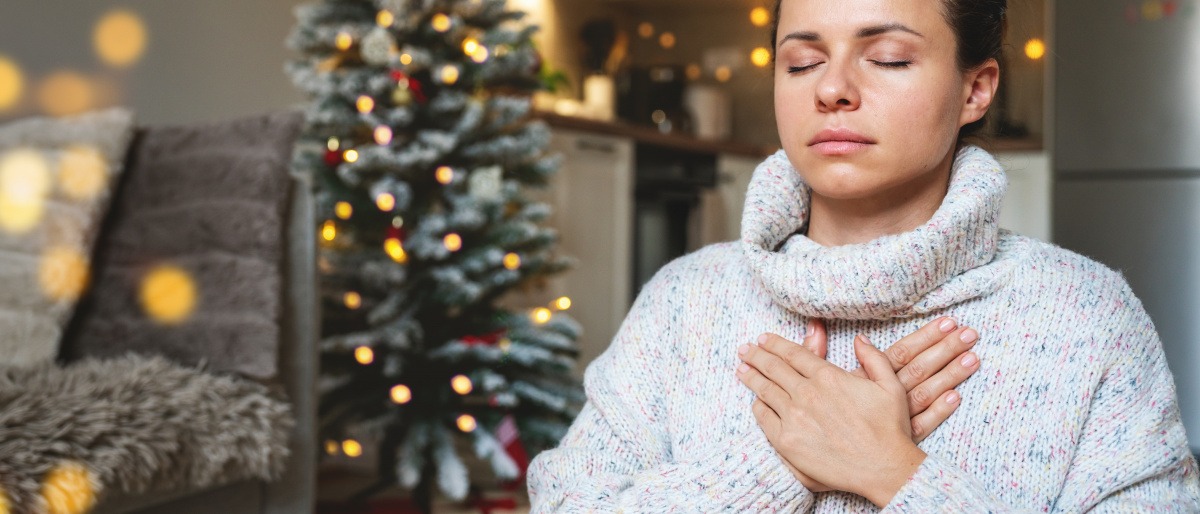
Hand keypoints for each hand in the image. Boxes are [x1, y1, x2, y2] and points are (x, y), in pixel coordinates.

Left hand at [737, 333, 925, 506]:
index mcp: (829, 377)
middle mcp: (807, 393)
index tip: (764, 338)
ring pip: (765, 390)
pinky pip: (764, 417)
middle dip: (756, 355)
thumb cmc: (889, 429)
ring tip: (742, 368)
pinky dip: (758, 405)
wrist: (883, 468)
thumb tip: (859, 339)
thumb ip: (874, 358)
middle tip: (745, 349)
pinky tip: (755, 400)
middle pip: (774, 368)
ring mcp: (794, 417)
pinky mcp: (786, 441)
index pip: (794, 354)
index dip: (776, 344)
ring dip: (751, 376)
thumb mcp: (890, 386)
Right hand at [804, 318, 980, 443]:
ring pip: (924, 393)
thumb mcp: (811, 383)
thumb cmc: (811, 418)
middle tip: (971, 333)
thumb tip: (815, 325)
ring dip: (949, 374)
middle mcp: (879, 396)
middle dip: (945, 349)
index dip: (925, 336)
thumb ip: (814, 353)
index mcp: (862, 379)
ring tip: (973, 357)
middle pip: (917, 369)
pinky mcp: (895, 440)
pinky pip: (921, 425)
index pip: (899, 353)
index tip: (949, 320)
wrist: (809, 457)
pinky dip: (939, 411)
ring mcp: (890, 419)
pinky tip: (956, 397)